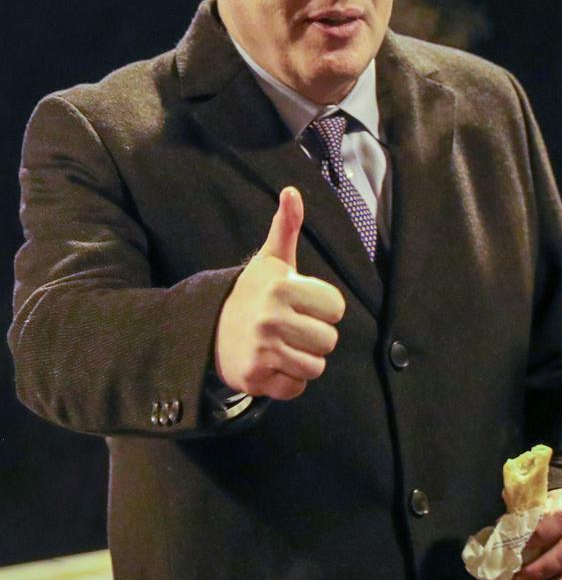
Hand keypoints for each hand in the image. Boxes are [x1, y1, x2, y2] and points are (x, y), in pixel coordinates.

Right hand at [214, 186, 345, 400]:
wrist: (207, 328)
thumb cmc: (252, 293)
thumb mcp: (270, 260)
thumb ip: (286, 226)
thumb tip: (292, 191)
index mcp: (281, 287)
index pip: (336, 308)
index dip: (324, 308)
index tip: (302, 305)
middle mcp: (271, 318)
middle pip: (329, 341)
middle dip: (314, 337)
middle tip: (291, 328)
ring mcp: (262, 350)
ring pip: (315, 367)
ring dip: (303, 360)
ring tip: (282, 346)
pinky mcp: (254, 378)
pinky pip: (296, 388)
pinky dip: (288, 381)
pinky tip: (273, 364)